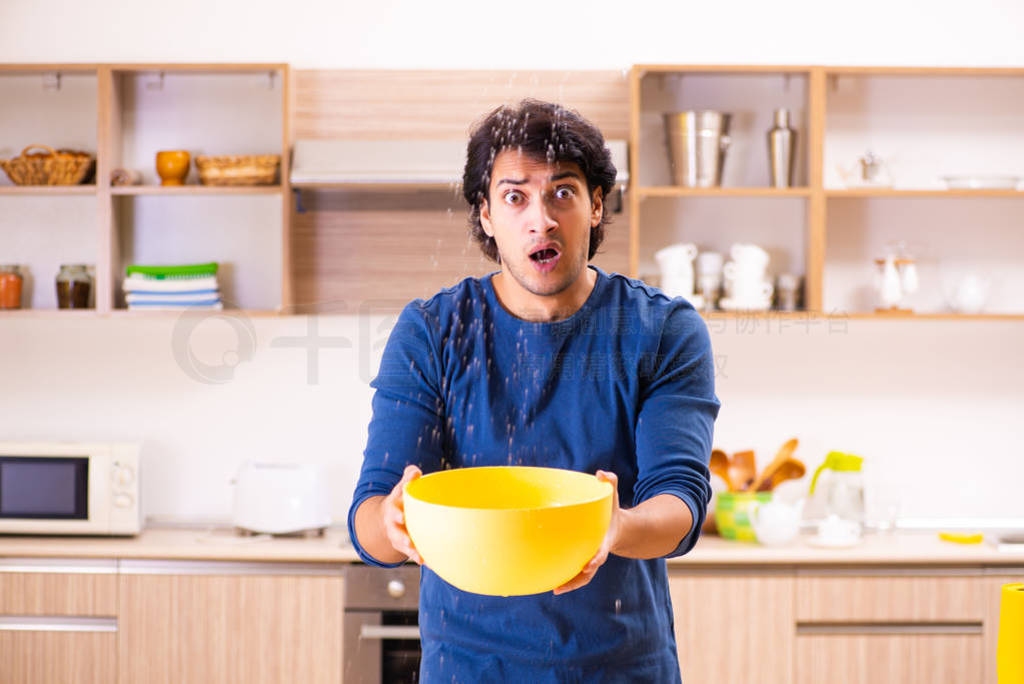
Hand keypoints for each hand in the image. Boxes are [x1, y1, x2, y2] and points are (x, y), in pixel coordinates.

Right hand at [381, 465, 422, 564]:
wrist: (387, 517)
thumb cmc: (400, 500)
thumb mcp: (401, 488)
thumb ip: (408, 478)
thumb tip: (415, 471)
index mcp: (393, 507)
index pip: (393, 509)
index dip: (397, 513)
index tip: (402, 516)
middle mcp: (393, 524)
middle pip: (395, 532)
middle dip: (401, 537)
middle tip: (409, 541)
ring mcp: (397, 536)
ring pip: (402, 545)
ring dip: (410, 551)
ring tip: (419, 557)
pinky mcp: (404, 545)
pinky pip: (412, 554)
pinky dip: (420, 558)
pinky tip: (430, 563)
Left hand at [553, 470, 620, 594]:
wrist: (618, 528)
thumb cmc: (612, 510)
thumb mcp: (613, 495)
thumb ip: (610, 482)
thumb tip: (601, 473)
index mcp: (605, 540)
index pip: (601, 552)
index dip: (596, 558)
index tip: (589, 565)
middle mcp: (597, 553)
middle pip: (589, 572)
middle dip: (577, 579)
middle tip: (563, 586)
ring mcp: (590, 559)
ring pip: (581, 577)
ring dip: (569, 584)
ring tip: (554, 589)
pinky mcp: (583, 559)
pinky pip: (574, 571)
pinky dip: (565, 577)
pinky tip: (550, 580)